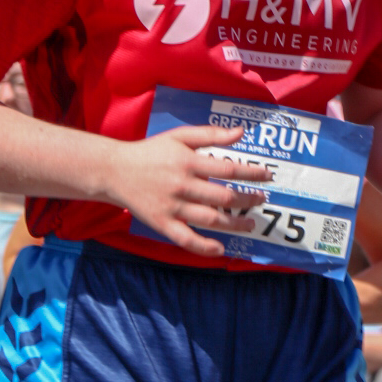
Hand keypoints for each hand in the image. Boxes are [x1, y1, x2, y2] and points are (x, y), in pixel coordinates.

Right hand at [104, 127, 272, 257]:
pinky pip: (186, 239)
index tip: (267, 176)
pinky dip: (204, 247)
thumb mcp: (179, 136)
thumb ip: (210, 134)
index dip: (251, 173)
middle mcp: (182, 185)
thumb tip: (241, 132)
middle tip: (261, 200)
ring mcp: (172, 207)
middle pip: (223, 197)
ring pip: (210, 220)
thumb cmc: (150, 152)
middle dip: (247, 200)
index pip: (228, 168)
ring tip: (251, 224)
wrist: (114, 171)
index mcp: (187, 162)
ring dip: (234, 224)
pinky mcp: (162, 223)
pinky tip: (220, 249)